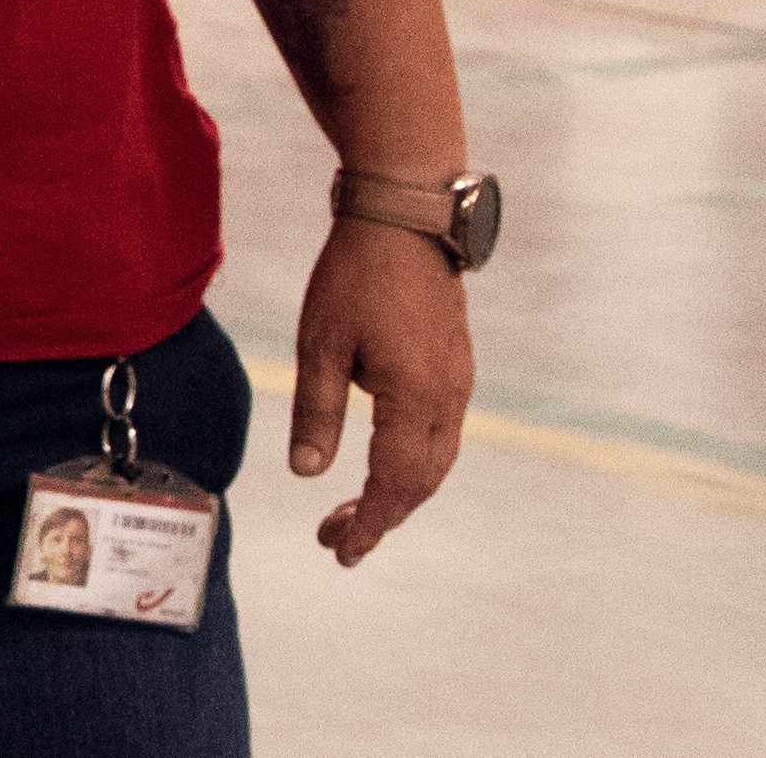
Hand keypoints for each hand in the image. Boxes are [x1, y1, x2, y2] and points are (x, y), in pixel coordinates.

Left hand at [283, 218, 472, 562]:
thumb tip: (308, 473)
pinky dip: (413, 460)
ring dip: (399, 490)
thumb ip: (316, 413)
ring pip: (435, 459)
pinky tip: (382, 460)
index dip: (370, 522)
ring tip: (355, 511)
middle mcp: (448, 399)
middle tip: (335, 539)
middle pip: (421, 480)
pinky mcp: (454, 364)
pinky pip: (440, 432)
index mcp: (415, 400)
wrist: (406, 216)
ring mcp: (457, 381)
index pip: (395, 483)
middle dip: (381, 516)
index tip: (340, 549)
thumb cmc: (356, 275)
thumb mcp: (320, 343)